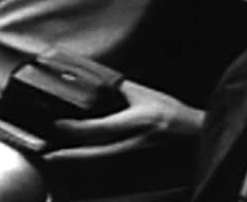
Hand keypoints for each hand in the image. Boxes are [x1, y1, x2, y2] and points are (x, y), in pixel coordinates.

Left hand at [46, 80, 204, 161]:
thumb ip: (120, 90)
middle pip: (97, 153)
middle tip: (47, 155)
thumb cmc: (173, 114)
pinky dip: (92, 163)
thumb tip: (94, 80)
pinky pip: (110, 166)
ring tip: (55, 159)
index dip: (77, 128)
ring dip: (78, 162)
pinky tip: (78, 162)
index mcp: (139, 121)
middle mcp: (137, 142)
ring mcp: (138, 157)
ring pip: (101, 162)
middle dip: (71, 156)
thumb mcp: (147, 96)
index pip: (102, 128)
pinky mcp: (139, 166)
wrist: (198, 136)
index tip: (58, 125)